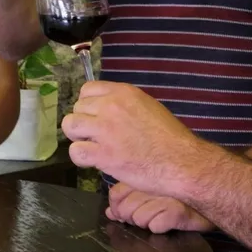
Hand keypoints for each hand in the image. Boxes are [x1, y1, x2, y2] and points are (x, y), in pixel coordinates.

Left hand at [62, 81, 201, 194]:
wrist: (180, 161)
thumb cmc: (170, 138)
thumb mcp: (148, 107)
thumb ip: (125, 105)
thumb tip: (106, 109)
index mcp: (123, 93)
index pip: (87, 89)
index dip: (88, 105)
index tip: (95, 116)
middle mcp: (111, 107)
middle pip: (77, 108)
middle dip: (84, 122)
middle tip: (96, 136)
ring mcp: (105, 130)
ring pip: (71, 126)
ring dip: (78, 137)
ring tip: (92, 146)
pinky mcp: (103, 154)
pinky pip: (75, 151)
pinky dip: (81, 157)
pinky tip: (93, 160)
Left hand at [106, 181, 212, 232]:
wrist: (217, 191)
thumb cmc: (182, 191)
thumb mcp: (153, 190)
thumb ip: (129, 199)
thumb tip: (110, 213)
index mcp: (144, 173)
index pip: (116, 193)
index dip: (117, 208)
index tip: (124, 213)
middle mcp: (152, 183)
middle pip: (125, 210)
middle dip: (132, 218)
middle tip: (149, 215)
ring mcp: (165, 197)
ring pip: (139, 219)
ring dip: (149, 223)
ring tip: (162, 216)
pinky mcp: (178, 211)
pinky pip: (156, 227)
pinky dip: (161, 228)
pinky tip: (170, 221)